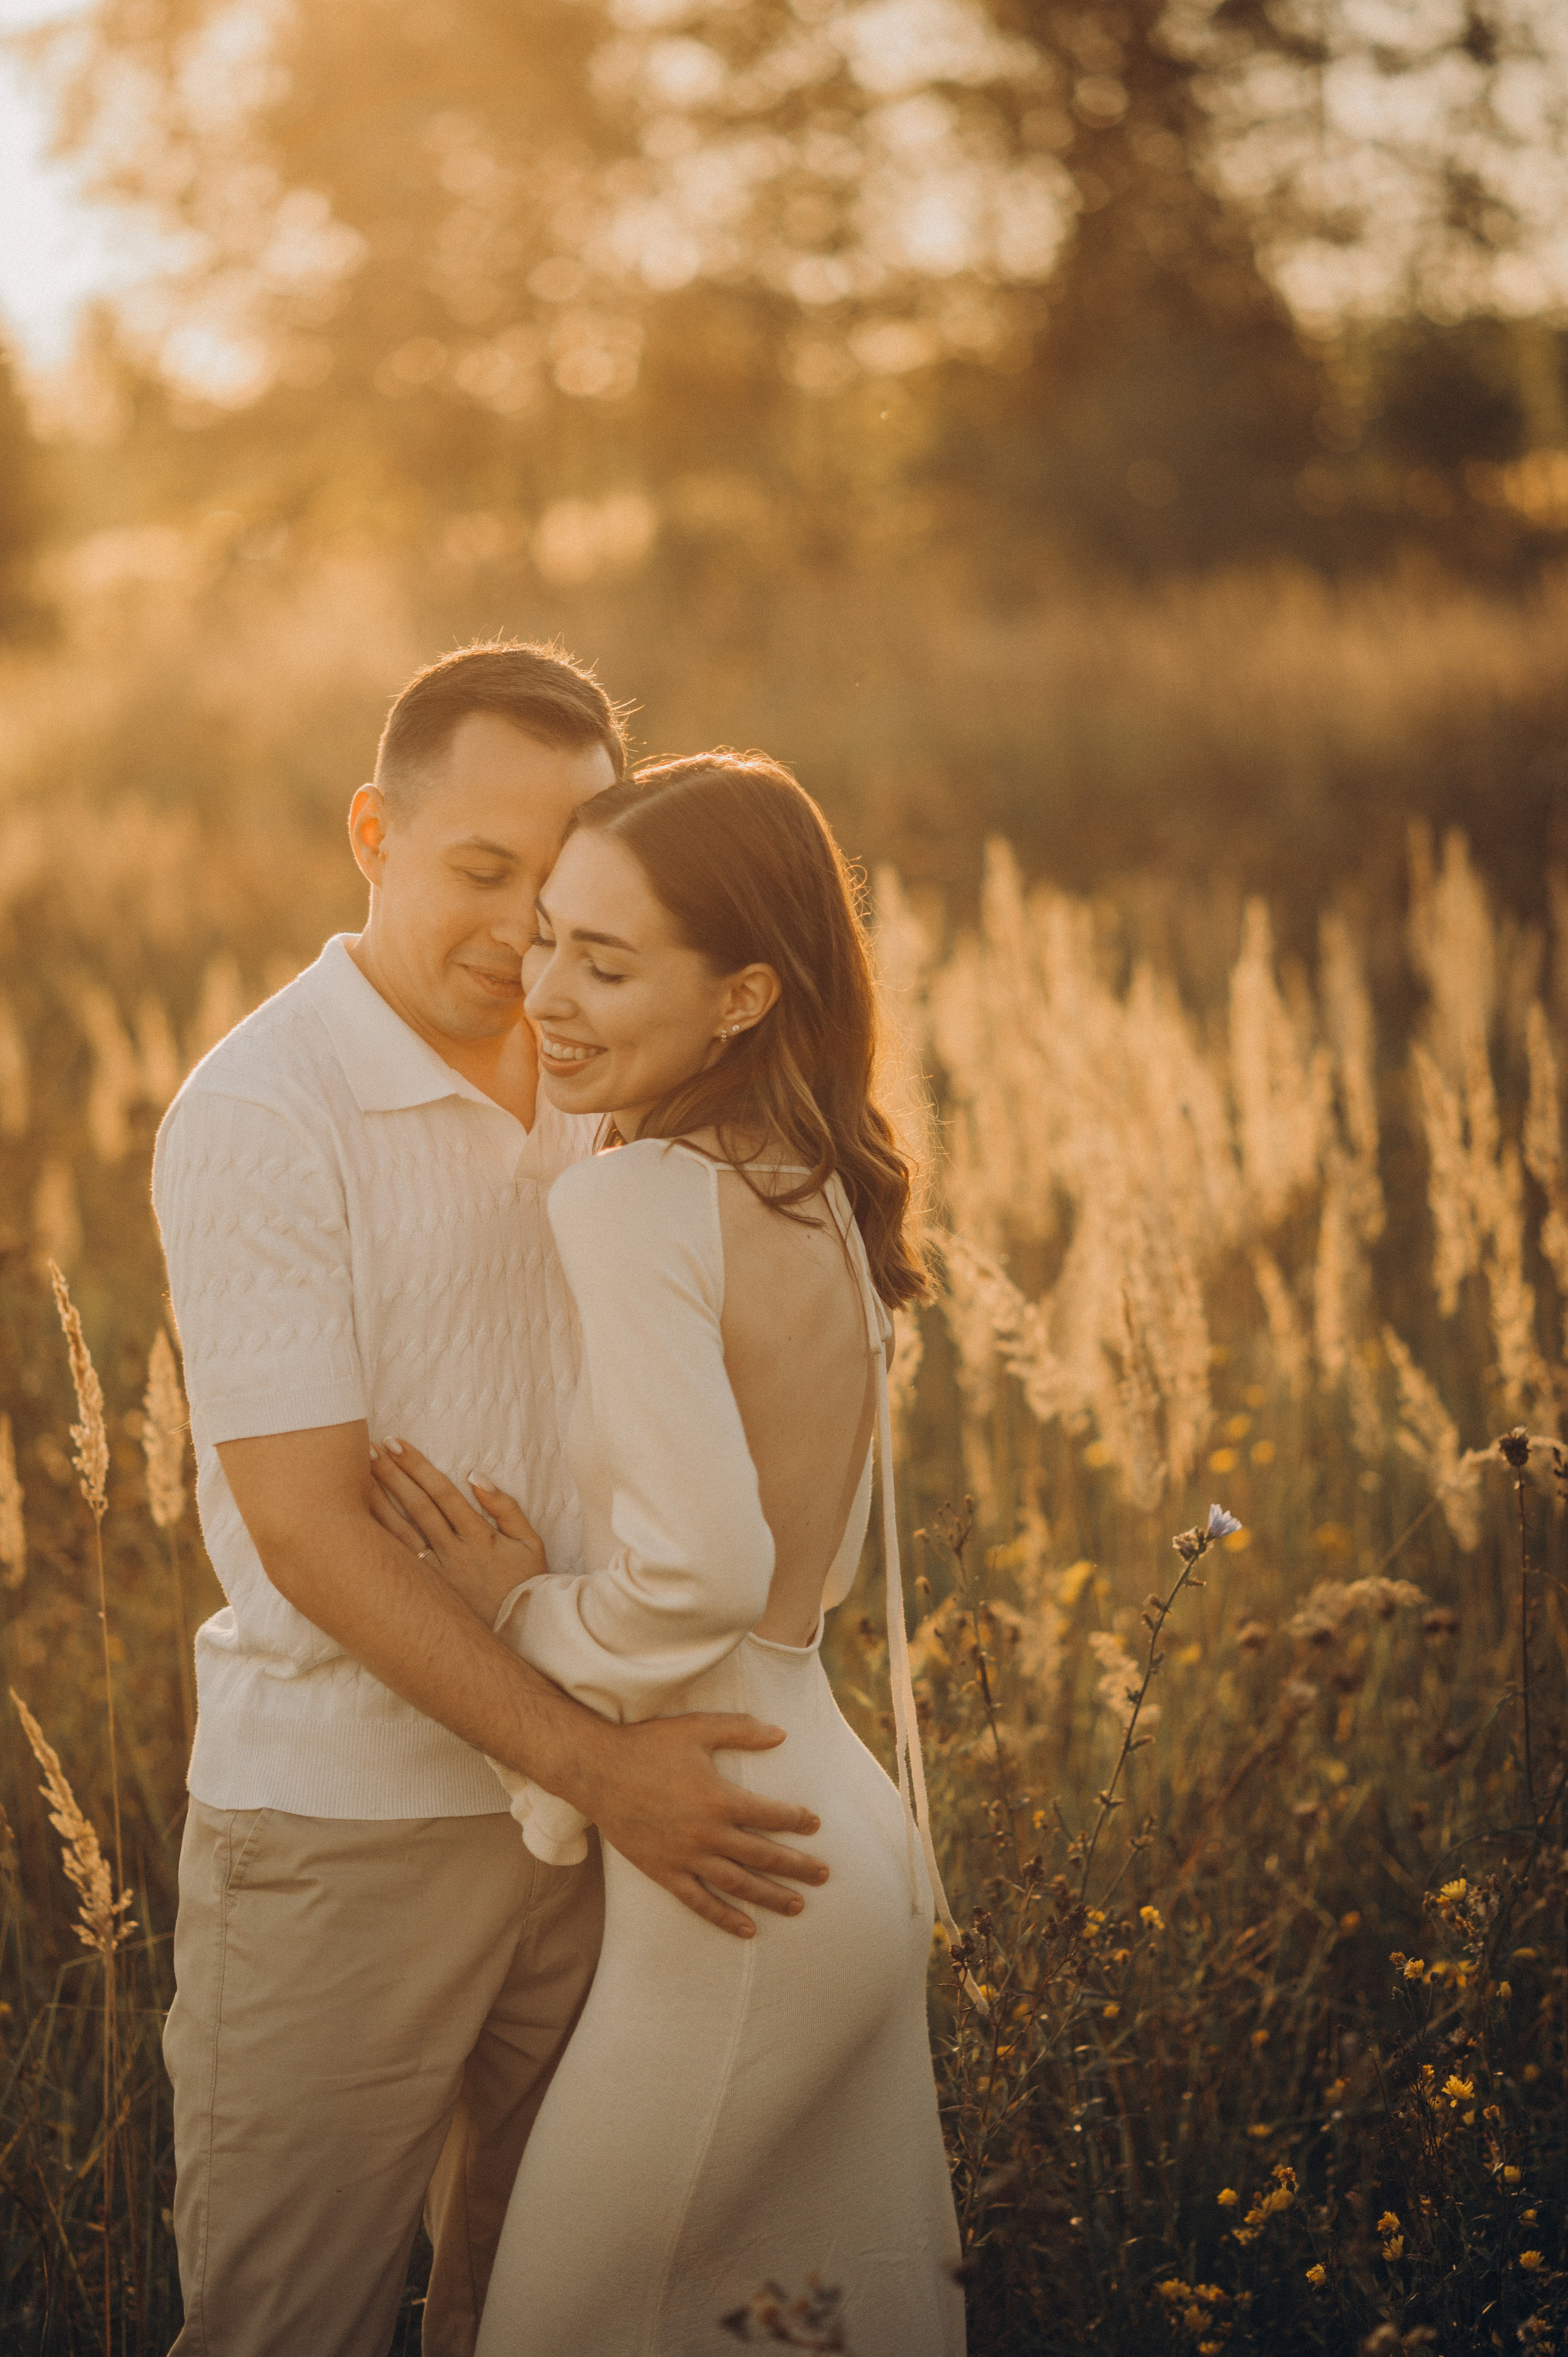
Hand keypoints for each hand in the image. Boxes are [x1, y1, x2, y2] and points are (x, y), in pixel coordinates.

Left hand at [369, 1438, 544, 1623]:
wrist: (520, 1636)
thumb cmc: (525, 1585)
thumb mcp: (530, 1543)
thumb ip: (506, 1507)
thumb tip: (475, 1475)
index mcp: (478, 1538)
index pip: (442, 1493)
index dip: (418, 1466)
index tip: (398, 1444)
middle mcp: (453, 1554)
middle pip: (417, 1507)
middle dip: (392, 1475)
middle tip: (369, 1449)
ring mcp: (435, 1576)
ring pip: (401, 1532)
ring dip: (379, 1501)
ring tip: (359, 1476)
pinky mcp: (425, 1593)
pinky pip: (397, 1562)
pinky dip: (378, 1539)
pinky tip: (359, 1522)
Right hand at [574, 1713, 829, 1938]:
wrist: (596, 1770)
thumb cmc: (648, 1744)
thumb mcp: (698, 1728)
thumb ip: (742, 1730)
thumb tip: (781, 1734)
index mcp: (721, 1799)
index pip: (772, 1816)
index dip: (798, 1820)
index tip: (815, 1824)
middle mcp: (708, 1834)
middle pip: (764, 1856)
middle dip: (798, 1867)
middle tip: (823, 1875)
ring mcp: (686, 1858)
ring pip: (739, 1884)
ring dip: (772, 1897)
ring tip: (798, 1906)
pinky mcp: (664, 1872)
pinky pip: (700, 1902)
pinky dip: (725, 1918)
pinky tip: (747, 1929)